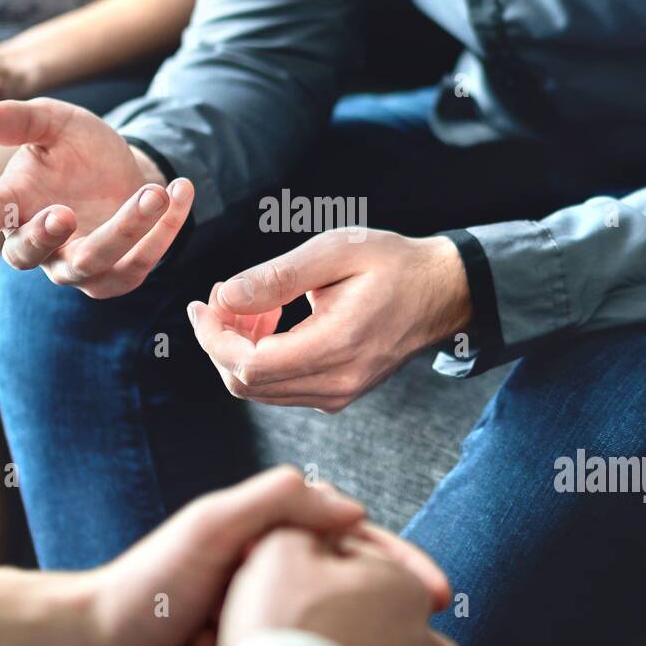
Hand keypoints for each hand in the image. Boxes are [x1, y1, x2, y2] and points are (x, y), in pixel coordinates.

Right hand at [0, 97, 193, 297]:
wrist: (121, 168)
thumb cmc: (76, 147)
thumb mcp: (54, 123)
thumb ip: (24, 121)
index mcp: (14, 206)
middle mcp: (39, 246)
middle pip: (30, 255)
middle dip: (45, 237)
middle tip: (64, 213)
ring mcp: (78, 266)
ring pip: (93, 263)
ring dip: (125, 230)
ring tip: (154, 192)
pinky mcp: (119, 275)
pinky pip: (140, 263)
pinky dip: (165, 230)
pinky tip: (181, 190)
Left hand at [0, 467, 449, 645]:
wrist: (105, 640)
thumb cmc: (152, 580)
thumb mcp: (215, 525)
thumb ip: (277, 501)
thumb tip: (352, 508)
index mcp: (275, 524)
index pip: (355, 533)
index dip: (400, 560)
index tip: (434, 590)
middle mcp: (280, 559)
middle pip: (359, 573)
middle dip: (404, 596)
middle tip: (439, 623)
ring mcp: (273, 600)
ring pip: (343, 609)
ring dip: (380, 626)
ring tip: (417, 645)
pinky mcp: (262, 635)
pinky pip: (315, 638)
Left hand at [187, 229, 472, 412]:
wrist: (441, 292)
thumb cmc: (392, 263)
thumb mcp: (335, 251)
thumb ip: (277, 275)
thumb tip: (225, 295)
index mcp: (338, 345)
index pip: (250, 365)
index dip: (214, 338)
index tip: (203, 303)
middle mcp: (337, 382)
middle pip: (247, 383)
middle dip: (219, 342)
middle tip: (217, 299)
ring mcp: (338, 394)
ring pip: (260, 389)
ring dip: (239, 349)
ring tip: (252, 303)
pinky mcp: (337, 394)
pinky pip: (280, 388)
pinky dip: (261, 357)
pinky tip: (271, 320)